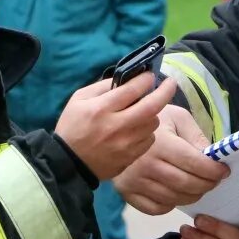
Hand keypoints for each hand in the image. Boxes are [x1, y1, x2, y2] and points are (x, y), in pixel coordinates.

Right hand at [54, 73, 178, 181]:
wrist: (68, 163)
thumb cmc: (72, 127)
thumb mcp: (78, 99)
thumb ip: (102, 86)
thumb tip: (127, 79)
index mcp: (101, 109)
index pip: (132, 89)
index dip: (145, 79)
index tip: (150, 76)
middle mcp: (117, 126)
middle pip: (151, 106)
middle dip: (165, 91)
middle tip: (170, 83)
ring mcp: (126, 144)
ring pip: (153, 123)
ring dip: (153, 113)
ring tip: (144, 110)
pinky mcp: (130, 157)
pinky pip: (149, 140)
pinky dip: (147, 131)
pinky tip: (138, 128)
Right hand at [114, 104, 228, 214]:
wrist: (118, 126)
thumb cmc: (154, 121)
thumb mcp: (178, 118)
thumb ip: (197, 137)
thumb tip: (212, 159)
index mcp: (161, 144)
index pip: (194, 164)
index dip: (213, 171)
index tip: (224, 171)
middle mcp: (146, 165)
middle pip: (186, 184)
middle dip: (207, 184)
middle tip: (214, 180)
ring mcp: (135, 182)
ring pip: (174, 199)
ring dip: (192, 195)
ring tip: (199, 186)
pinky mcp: (128, 193)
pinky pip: (157, 209)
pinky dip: (171, 205)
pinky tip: (176, 193)